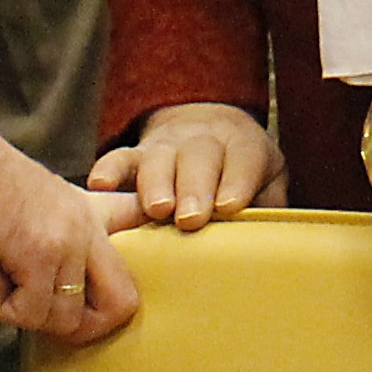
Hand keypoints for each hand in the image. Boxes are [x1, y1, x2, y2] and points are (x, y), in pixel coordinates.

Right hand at [0, 110, 138, 342]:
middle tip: (46, 312)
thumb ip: (64, 232)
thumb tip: (62, 284)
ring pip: (69, 321)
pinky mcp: (37, 254)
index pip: (143, 223)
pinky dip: (7, 309)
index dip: (148, 249)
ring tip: (9, 281)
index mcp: (92, 212)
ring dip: (32, 316)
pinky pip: (33, 313)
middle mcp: (88, 228)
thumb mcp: (44, 200)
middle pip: (123, 306)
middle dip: (85, 329)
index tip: (118, 273)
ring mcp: (67, 242)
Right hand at [89, 102, 285, 231]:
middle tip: (190, 218)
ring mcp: (165, 147)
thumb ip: (270, 205)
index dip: (237, 181)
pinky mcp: (134, 155)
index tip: (230, 207)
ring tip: (156, 210)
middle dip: (194, 188)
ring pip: (158, 158)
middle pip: (198, 157)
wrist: (209, 128)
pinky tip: (100, 187)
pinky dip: (108, 171)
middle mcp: (202, 141)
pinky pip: (118, 158)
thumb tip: (271, 243)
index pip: (243, 158)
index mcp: (241, 145)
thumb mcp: (268, 179)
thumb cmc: (242, 170)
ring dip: (156, 183)